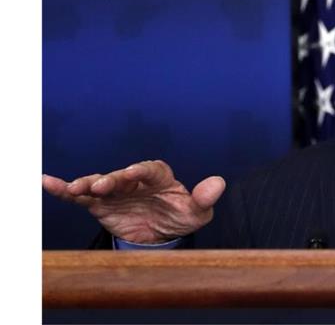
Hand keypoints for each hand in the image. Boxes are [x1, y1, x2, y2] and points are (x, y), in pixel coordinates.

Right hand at [42, 160, 225, 243]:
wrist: (162, 233)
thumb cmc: (181, 216)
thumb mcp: (196, 212)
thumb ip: (204, 198)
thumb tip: (219, 183)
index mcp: (159, 176)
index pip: (149, 169)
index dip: (139, 170)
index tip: (130, 173)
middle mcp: (134, 179)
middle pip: (120, 176)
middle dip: (110, 179)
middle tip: (101, 186)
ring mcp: (115, 190)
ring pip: (98, 182)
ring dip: (87, 183)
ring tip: (75, 188)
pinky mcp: (99, 203)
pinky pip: (79, 195)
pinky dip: (63, 188)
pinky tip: (47, 182)